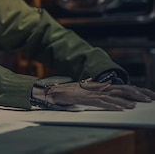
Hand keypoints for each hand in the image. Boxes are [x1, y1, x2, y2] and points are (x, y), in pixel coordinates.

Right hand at [32, 78, 153, 110]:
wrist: (51, 91)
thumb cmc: (64, 90)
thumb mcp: (80, 86)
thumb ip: (93, 84)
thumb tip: (106, 83)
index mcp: (94, 87)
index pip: (113, 89)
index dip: (125, 93)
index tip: (136, 96)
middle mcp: (93, 89)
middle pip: (114, 93)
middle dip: (127, 97)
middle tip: (140, 101)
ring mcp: (89, 94)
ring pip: (109, 98)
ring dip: (121, 103)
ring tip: (132, 106)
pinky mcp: (84, 99)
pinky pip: (100, 103)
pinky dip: (110, 105)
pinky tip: (118, 108)